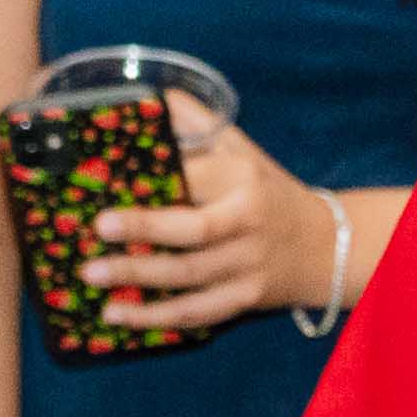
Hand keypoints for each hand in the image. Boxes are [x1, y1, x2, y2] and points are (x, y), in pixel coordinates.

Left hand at [84, 100, 335, 329]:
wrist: (326, 246)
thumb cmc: (267, 191)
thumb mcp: (241, 148)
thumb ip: (197, 121)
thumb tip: (149, 97)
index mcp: (243, 180)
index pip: (196, 179)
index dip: (155, 184)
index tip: (109, 188)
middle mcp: (247, 223)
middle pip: (192, 232)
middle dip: (142, 230)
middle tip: (95, 230)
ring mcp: (247, 266)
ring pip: (189, 278)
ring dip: (138, 278)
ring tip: (90, 276)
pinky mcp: (244, 301)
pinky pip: (195, 313)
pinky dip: (155, 319)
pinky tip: (117, 316)